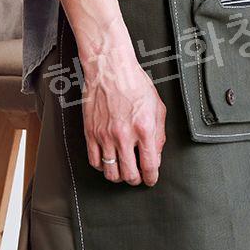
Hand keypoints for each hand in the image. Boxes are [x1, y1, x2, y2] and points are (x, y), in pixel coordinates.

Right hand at [58, 0, 166, 185]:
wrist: (110, 69)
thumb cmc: (134, 84)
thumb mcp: (157, 107)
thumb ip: (159, 134)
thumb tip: (156, 154)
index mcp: (144, 129)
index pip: (149, 166)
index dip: (151, 178)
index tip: (151, 179)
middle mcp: (124, 135)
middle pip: (129, 175)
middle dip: (136, 180)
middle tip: (137, 176)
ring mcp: (105, 135)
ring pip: (111, 173)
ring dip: (118, 176)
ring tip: (123, 170)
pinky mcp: (91, 133)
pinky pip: (94, 161)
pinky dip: (102, 166)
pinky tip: (108, 160)